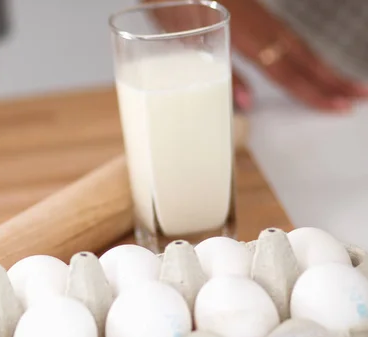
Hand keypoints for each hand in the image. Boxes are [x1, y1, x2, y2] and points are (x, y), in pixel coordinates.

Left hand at [223, 0, 367, 111]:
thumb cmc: (199, 14)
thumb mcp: (210, 48)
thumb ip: (228, 75)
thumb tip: (248, 104)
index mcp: (252, 42)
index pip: (290, 75)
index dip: (315, 94)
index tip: (339, 107)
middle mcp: (269, 32)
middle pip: (308, 62)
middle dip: (336, 82)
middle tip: (362, 97)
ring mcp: (270, 24)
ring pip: (306, 52)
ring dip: (329, 71)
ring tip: (349, 87)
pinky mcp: (267, 21)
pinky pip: (297, 43)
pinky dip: (313, 59)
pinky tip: (318, 68)